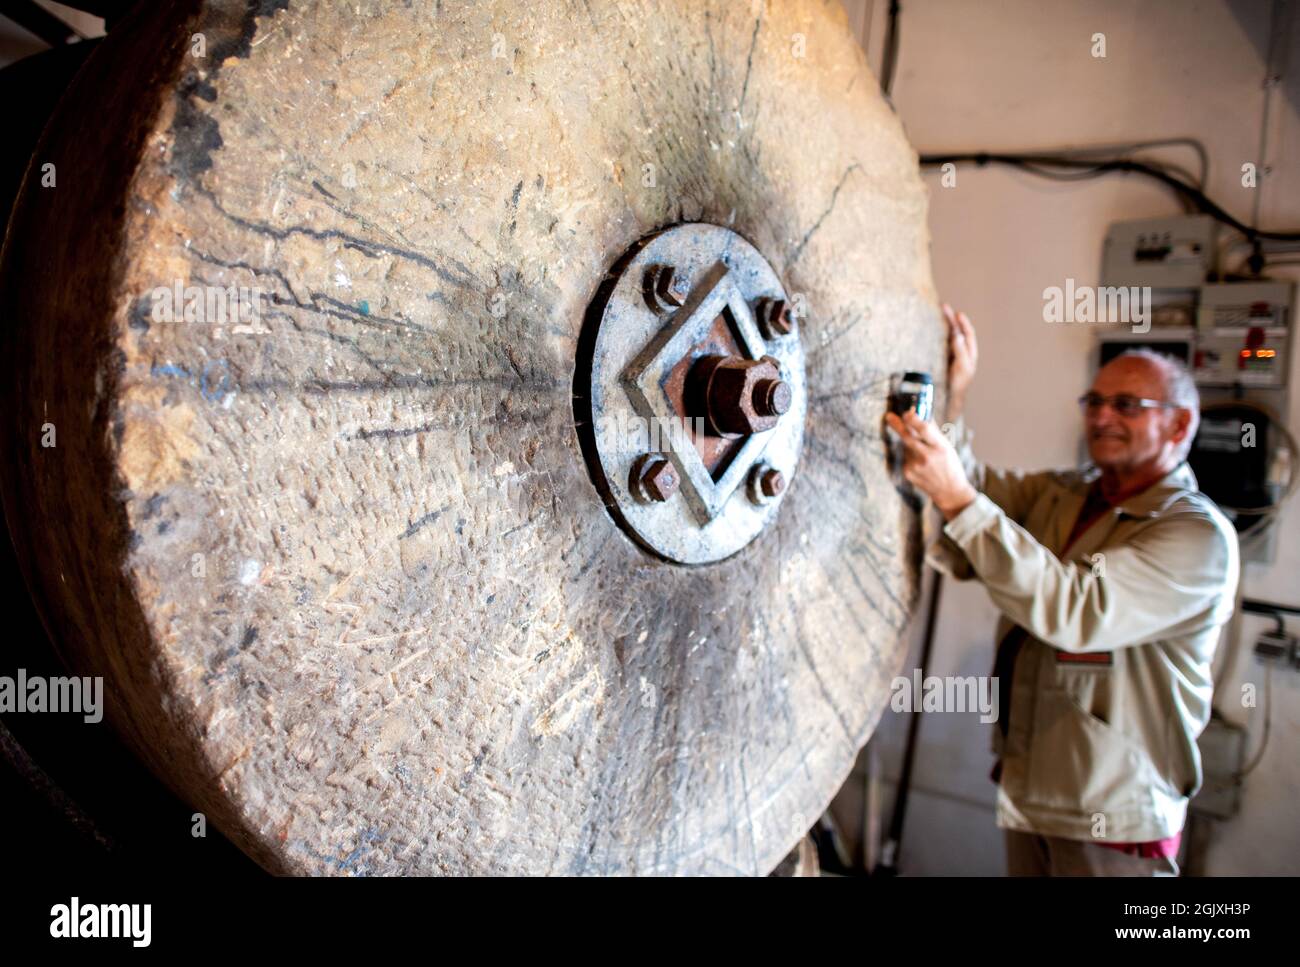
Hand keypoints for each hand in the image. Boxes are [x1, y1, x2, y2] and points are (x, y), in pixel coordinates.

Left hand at [884, 408, 977, 519]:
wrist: (950, 491)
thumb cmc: (950, 465)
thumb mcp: (947, 447)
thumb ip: (933, 431)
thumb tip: (920, 413)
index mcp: (940, 447)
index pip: (924, 429)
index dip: (913, 419)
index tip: (906, 412)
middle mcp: (927, 457)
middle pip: (907, 437)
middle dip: (897, 425)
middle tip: (889, 416)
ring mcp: (916, 466)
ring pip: (907, 447)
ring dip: (911, 445)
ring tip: (925, 455)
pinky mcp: (908, 473)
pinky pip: (906, 458)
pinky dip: (911, 456)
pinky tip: (921, 465)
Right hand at [943, 303, 977, 418]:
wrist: (950, 398)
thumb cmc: (958, 384)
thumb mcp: (961, 368)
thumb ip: (961, 352)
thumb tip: (958, 335)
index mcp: (969, 354)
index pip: (967, 334)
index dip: (963, 323)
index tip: (957, 313)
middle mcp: (962, 352)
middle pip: (958, 332)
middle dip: (952, 320)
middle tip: (944, 307)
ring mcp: (953, 355)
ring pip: (951, 336)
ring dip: (946, 325)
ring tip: (940, 313)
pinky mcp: (945, 359)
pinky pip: (944, 343)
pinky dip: (941, 334)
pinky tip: (935, 329)